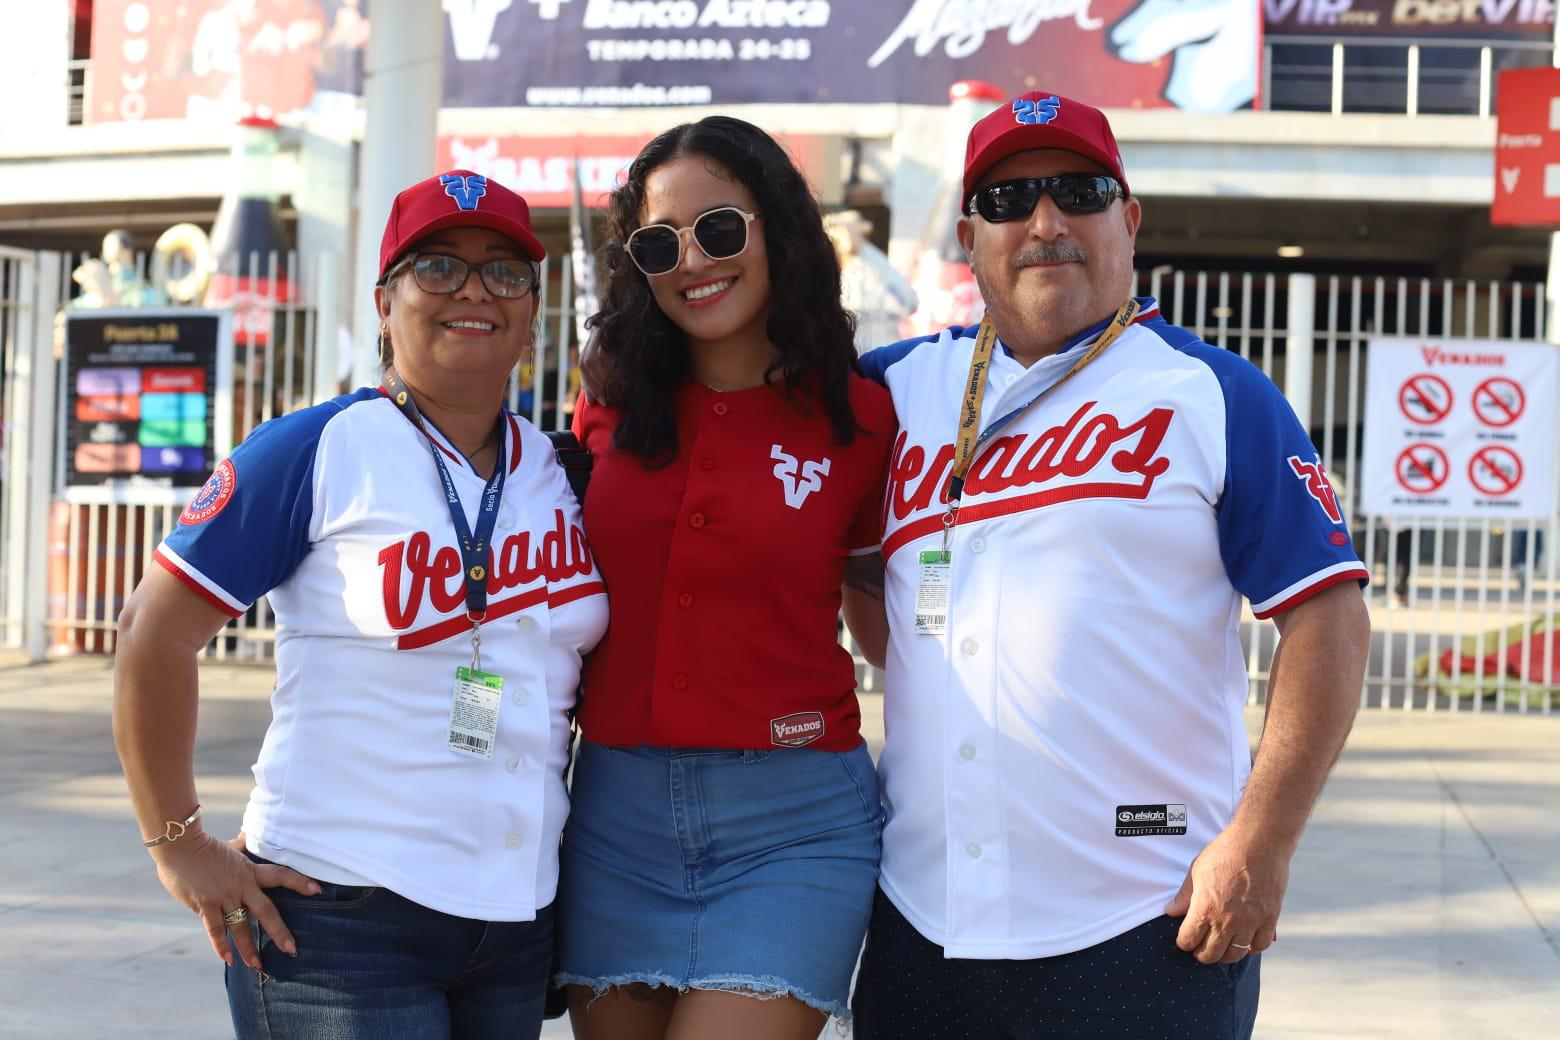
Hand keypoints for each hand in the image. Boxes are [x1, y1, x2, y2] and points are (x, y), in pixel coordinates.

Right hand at [149, 829, 319, 969]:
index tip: (318, 891)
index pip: (281, 875)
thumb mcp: (228, 847)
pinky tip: (228, 959)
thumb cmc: (203, 847)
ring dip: (248, 948)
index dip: (300, 882)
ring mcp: (223, 896)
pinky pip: (215, 929)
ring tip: (257, 966)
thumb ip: (239, 845)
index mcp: (249, 871)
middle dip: (280, 931)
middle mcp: (241, 886)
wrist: (179, 846)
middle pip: (266, 910)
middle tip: (293, 950)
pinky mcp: (205, 904)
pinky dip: (221, 945)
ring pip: (241, 926)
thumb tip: (245, 834)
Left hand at [1164, 824, 1286, 963]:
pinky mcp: (1270, 919)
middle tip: (1200, 948)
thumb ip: (1185, 895)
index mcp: (1205, 908)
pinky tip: (1245, 941)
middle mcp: (1227, 920)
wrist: (1259, 842)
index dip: (1183, 942)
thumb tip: (1172, 911)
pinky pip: (1259, 945)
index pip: (1188, 940)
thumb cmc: (1225, 852)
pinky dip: (1251, 947)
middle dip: (1201, 953)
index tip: (1185, 939)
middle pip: (1210, 954)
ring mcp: (1250, 922)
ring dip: (1225, 954)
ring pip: (1235, 954)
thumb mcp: (1197, 870)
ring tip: (1221, 947)